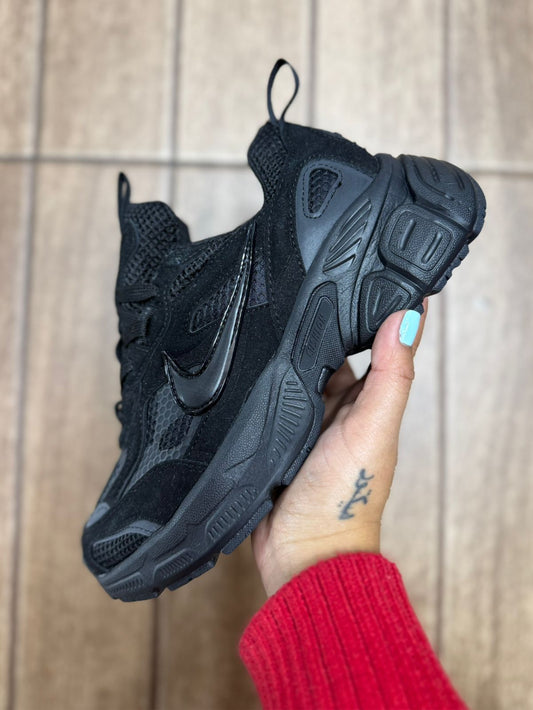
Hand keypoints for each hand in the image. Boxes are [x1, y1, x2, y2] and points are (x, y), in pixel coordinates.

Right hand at [252, 301, 427, 595]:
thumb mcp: (372, 430)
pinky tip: (244, 358)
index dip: (367, 311)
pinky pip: (265, 396)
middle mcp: (335, 407)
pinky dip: (259, 379)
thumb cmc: (344, 501)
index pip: (371, 344)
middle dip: (316, 324)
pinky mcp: (272, 433)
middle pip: (327, 352)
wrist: (299, 553)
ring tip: (267, 314)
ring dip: (283, 350)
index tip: (358, 273)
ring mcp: (301, 419)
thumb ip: (390, 378)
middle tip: (298, 285)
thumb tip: (408, 319)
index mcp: (367, 402)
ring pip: (293, 370)